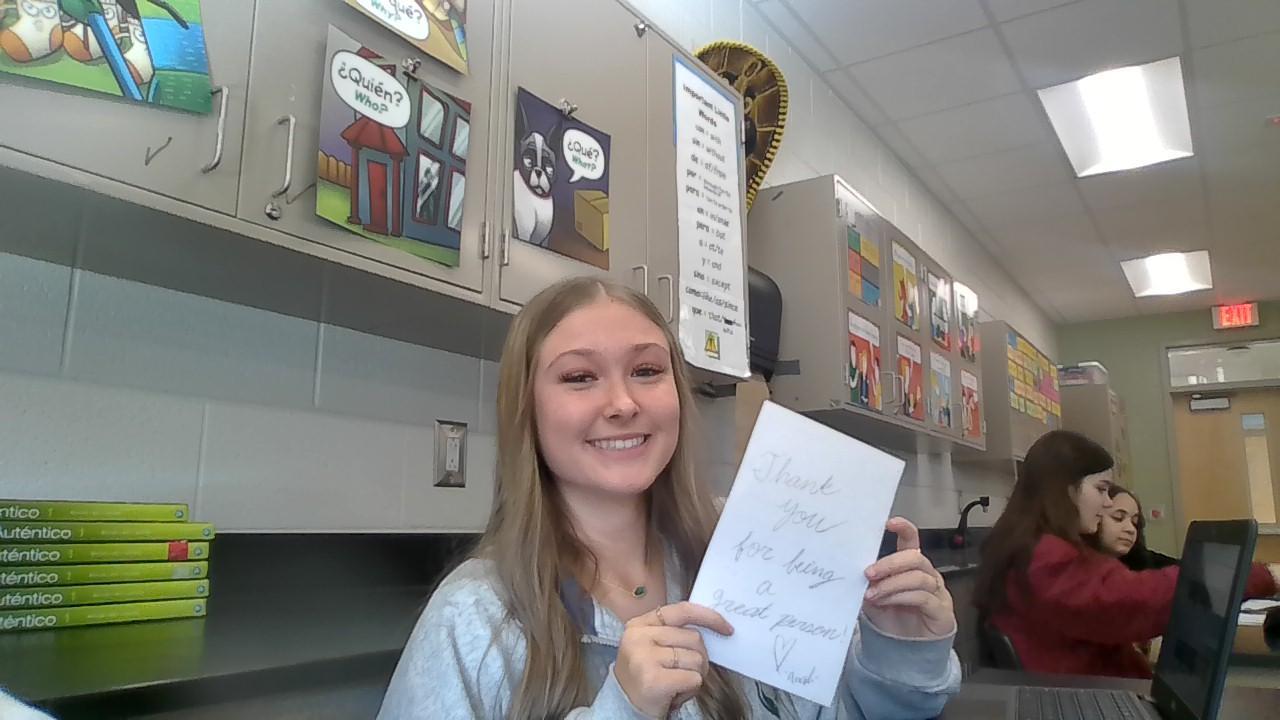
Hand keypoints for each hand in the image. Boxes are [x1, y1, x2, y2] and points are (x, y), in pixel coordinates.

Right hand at [614, 602, 732, 717]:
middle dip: (699, 658)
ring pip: (697, 659)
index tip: (727, 628)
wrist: (624, 706)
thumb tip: (713, 627)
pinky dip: (690, 689)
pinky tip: (675, 694)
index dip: (708, 617)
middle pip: (694, 638)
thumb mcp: (653, 646)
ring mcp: (644, 657)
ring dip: (694, 676)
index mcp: (640, 624)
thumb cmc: (645, 676)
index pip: (682, 611)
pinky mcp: (653, 679)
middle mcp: (639, 637)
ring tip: (676, 684)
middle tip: (685, 672)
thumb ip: (675, 632)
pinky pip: (693, 678)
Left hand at [862, 517, 955, 638]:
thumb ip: (869, 582)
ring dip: (891, 584)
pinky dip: (900, 597)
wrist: (905, 650)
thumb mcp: (874, 597)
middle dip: (890, 563)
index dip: (904, 529)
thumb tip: (853, 569)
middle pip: (915, 558)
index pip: (913, 541)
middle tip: (868, 573)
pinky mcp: (942, 611)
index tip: (889, 523)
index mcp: (912, 566)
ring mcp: (938, 592)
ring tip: (872, 593)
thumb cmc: (891, 618)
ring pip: (918, 577)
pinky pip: (922, 597)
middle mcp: (928, 575)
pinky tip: (885, 601)